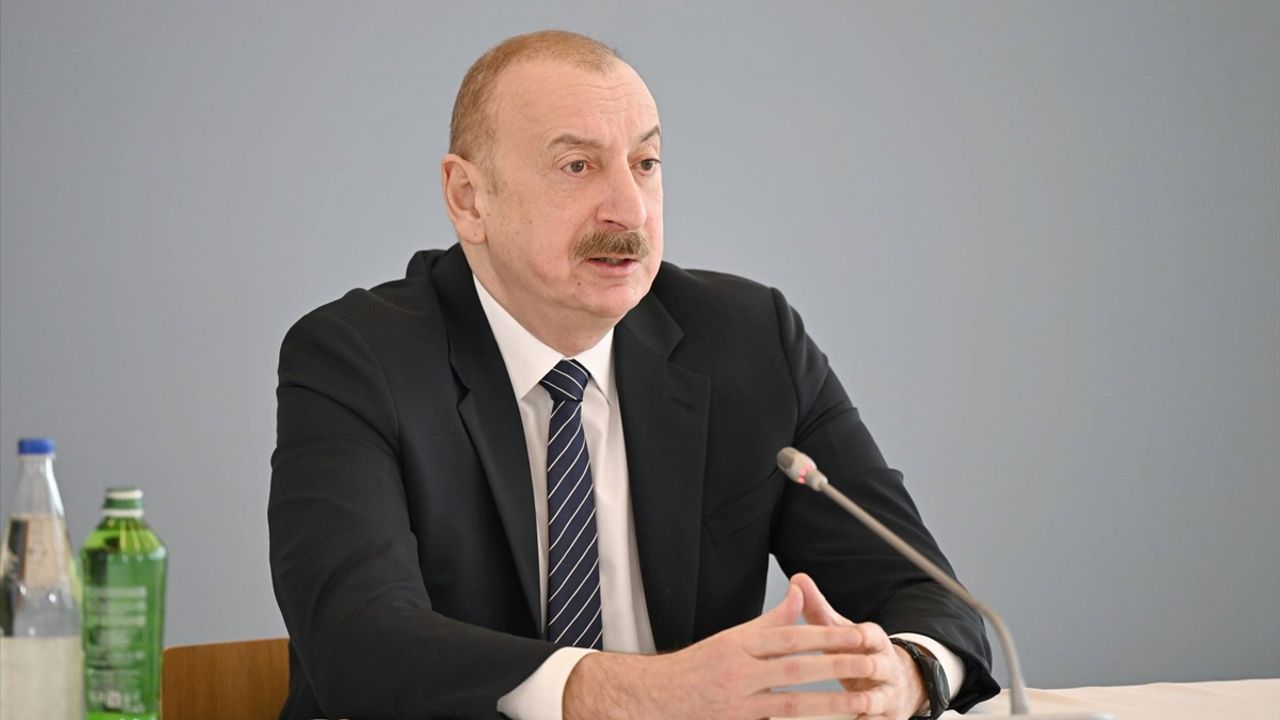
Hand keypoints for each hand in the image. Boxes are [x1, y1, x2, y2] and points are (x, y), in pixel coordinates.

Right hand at [563, 580, 894, 719]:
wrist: (654, 698)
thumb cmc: (695, 668)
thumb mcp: (731, 638)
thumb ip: (770, 620)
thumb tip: (800, 593)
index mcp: (739, 645)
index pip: (791, 638)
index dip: (827, 637)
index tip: (859, 635)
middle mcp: (739, 672)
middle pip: (797, 668)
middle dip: (837, 668)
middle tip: (872, 666)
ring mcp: (738, 702)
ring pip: (792, 701)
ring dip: (831, 703)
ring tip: (862, 704)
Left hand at [792, 572, 927, 719]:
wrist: (893, 684)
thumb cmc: (856, 654)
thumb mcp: (840, 631)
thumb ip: (818, 608)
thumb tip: (797, 580)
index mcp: (874, 642)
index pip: (870, 634)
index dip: (859, 634)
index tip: (849, 634)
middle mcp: (885, 666)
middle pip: (875, 665)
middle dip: (859, 667)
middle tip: (838, 668)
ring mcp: (888, 694)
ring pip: (879, 699)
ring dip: (864, 702)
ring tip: (850, 704)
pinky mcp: (888, 717)